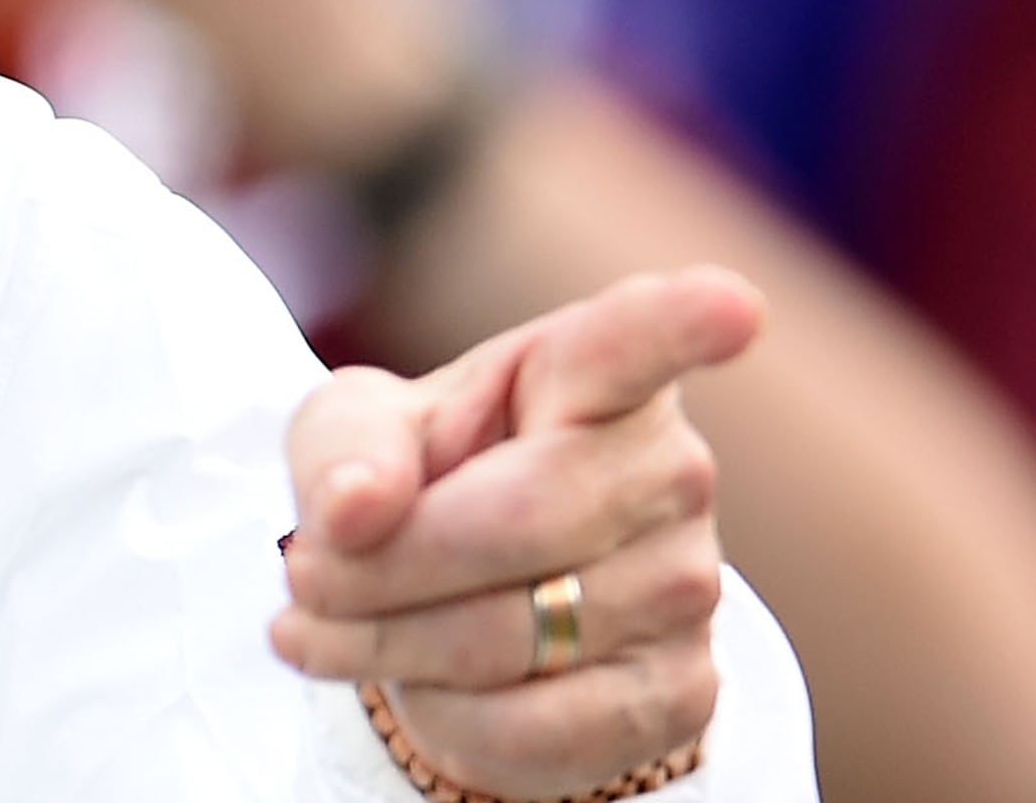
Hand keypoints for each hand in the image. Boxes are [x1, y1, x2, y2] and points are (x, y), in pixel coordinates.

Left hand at [274, 268, 763, 798]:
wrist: (460, 597)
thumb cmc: (420, 477)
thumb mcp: (355, 433)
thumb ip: (348, 450)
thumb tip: (352, 511)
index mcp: (593, 371)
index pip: (641, 341)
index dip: (686, 322)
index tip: (731, 306)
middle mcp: (667, 471)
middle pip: (521, 521)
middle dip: (382, 564)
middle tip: (303, 575)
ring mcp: (687, 587)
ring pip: (513, 636)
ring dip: (386, 644)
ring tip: (327, 625)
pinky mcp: (680, 695)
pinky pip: (535, 730)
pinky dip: (444, 718)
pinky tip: (416, 685)